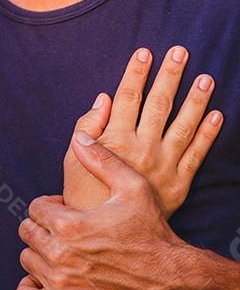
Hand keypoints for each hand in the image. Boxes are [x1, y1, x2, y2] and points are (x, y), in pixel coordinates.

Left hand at [15, 139, 212, 289]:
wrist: (169, 279)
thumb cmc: (151, 231)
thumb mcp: (133, 187)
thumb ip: (102, 160)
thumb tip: (78, 137)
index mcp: (69, 224)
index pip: (34, 207)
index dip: (51, 205)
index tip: (67, 210)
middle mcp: (59, 255)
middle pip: (27, 232)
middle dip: (43, 226)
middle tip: (65, 229)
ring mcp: (59, 283)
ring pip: (26, 260)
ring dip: (40, 253)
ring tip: (63, 250)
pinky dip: (30, 286)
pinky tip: (47, 277)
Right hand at [63, 45, 222, 215]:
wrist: (104, 238)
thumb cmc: (83, 195)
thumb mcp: (73, 160)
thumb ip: (87, 127)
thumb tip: (103, 97)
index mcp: (116, 141)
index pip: (128, 99)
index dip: (135, 74)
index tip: (144, 53)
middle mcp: (142, 150)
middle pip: (159, 105)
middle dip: (169, 76)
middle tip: (180, 51)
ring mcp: (164, 166)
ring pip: (184, 126)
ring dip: (196, 100)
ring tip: (206, 78)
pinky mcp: (179, 184)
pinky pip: (197, 155)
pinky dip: (209, 135)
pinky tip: (217, 115)